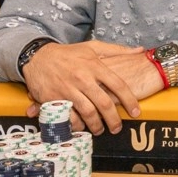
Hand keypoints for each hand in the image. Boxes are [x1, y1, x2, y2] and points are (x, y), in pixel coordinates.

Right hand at [22, 40, 156, 133]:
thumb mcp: (93, 46)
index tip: (135, 112)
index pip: (118, 85)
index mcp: (94, 66)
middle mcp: (82, 78)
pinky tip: (82, 127)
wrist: (38, 57)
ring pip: (88, 113)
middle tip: (117, 128)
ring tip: (100, 130)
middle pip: (104, 103)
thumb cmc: (68, 53)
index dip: (129, 100)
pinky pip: (69, 116)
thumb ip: (117, 50)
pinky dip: (77, 125)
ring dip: (96, 125)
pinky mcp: (54, 99)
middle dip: (114, 119)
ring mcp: (68, 89)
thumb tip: (139, 50)